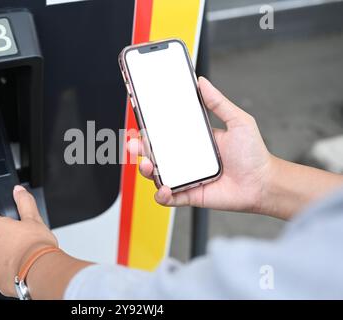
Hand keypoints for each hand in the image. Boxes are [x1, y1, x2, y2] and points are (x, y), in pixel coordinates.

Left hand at [0, 185, 57, 296]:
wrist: (39, 271)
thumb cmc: (36, 246)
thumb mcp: (34, 218)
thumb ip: (24, 202)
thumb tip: (18, 190)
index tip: (7, 224)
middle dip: (5, 240)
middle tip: (22, 241)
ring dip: (7, 255)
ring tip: (25, 256)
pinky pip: (1, 272)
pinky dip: (10, 270)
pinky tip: (23, 268)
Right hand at [129, 77, 273, 213]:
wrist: (263, 183)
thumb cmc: (253, 154)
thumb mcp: (238, 121)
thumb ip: (218, 102)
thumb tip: (202, 82)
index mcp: (193, 140)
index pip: (165, 132)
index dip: (150, 129)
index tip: (140, 122)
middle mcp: (186, 158)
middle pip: (155, 153)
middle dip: (139, 148)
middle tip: (134, 143)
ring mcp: (186, 177)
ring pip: (156, 174)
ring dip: (146, 170)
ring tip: (147, 165)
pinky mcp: (188, 194)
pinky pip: (168, 197)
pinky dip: (161, 194)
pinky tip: (165, 187)